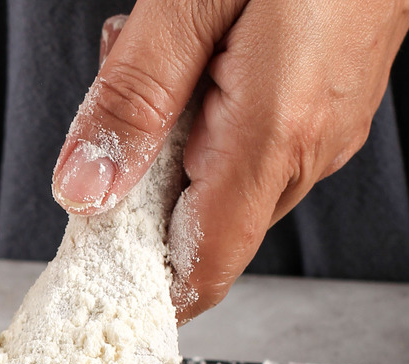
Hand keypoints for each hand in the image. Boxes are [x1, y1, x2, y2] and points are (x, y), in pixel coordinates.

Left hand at [53, 0, 408, 322]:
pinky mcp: (323, 105)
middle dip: (139, 182)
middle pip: (200, 224)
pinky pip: (247, 144)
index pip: (203, 268)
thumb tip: (84, 189)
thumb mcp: (189, 2)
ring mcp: (323, 129)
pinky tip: (197, 50)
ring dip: (169, 137)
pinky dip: (202, 115)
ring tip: (166, 51)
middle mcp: (309, 147)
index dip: (145, 289)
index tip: (91, 277)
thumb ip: (133, 100)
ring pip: (219, 180)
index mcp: (274, 135)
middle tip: (119, 104)